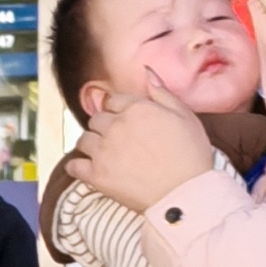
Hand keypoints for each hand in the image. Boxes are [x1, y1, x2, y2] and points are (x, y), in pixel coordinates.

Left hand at [79, 72, 213, 209]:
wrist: (186, 194)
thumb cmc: (191, 156)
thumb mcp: (185, 116)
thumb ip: (162, 92)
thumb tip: (146, 72)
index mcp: (137, 108)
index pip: (113, 101)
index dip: (118, 110)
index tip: (125, 121)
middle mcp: (116, 126)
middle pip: (96, 119)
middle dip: (104, 126)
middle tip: (116, 139)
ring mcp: (104, 151)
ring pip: (84, 139)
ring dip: (91, 144)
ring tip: (104, 153)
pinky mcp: (97, 175)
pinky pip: (75, 166)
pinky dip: (77, 166)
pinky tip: (86, 168)